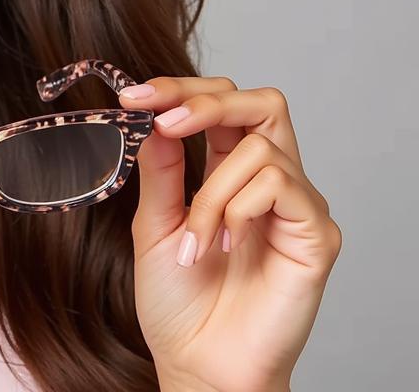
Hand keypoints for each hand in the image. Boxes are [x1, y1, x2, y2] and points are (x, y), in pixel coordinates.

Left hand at [120, 75, 341, 391]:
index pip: (220, 103)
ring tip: (194, 240)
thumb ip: (159, 168)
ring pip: (259, 146)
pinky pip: (279, 185)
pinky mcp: (316, 234)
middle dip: (204, 101)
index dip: (180, 88)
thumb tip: (153, 114)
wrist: (198, 365)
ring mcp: (295, 205)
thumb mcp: (154, 222)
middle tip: (163, 122)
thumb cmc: (178, 302)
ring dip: (210, 189)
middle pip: (260, 101)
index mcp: (228, 169)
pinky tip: (225, 245)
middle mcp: (268, 179)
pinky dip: (238, 208)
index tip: (135, 96)